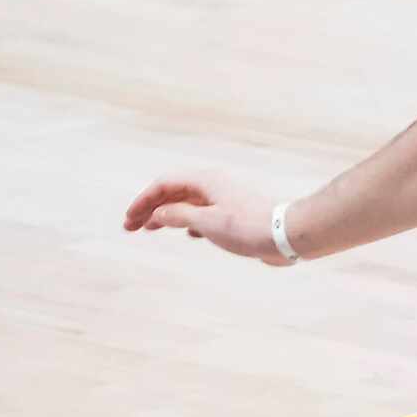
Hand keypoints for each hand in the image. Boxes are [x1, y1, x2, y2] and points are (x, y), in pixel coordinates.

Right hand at [123, 174, 284, 263]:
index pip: (164, 185)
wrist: (286, 235)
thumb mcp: (206, 222)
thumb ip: (178, 216)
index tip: (130, 220)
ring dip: (168, 215)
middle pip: (174, 193)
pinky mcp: (235, 214)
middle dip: (151, 209)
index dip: (143, 201)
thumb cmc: (248, 227)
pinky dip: (190, 222)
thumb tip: (158, 214)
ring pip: (188, 204)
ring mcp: (225, 199)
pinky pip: (204, 214)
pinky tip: (187, 234)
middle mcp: (214, 186)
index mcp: (205, 181)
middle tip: (132, 228)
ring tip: (151, 229)